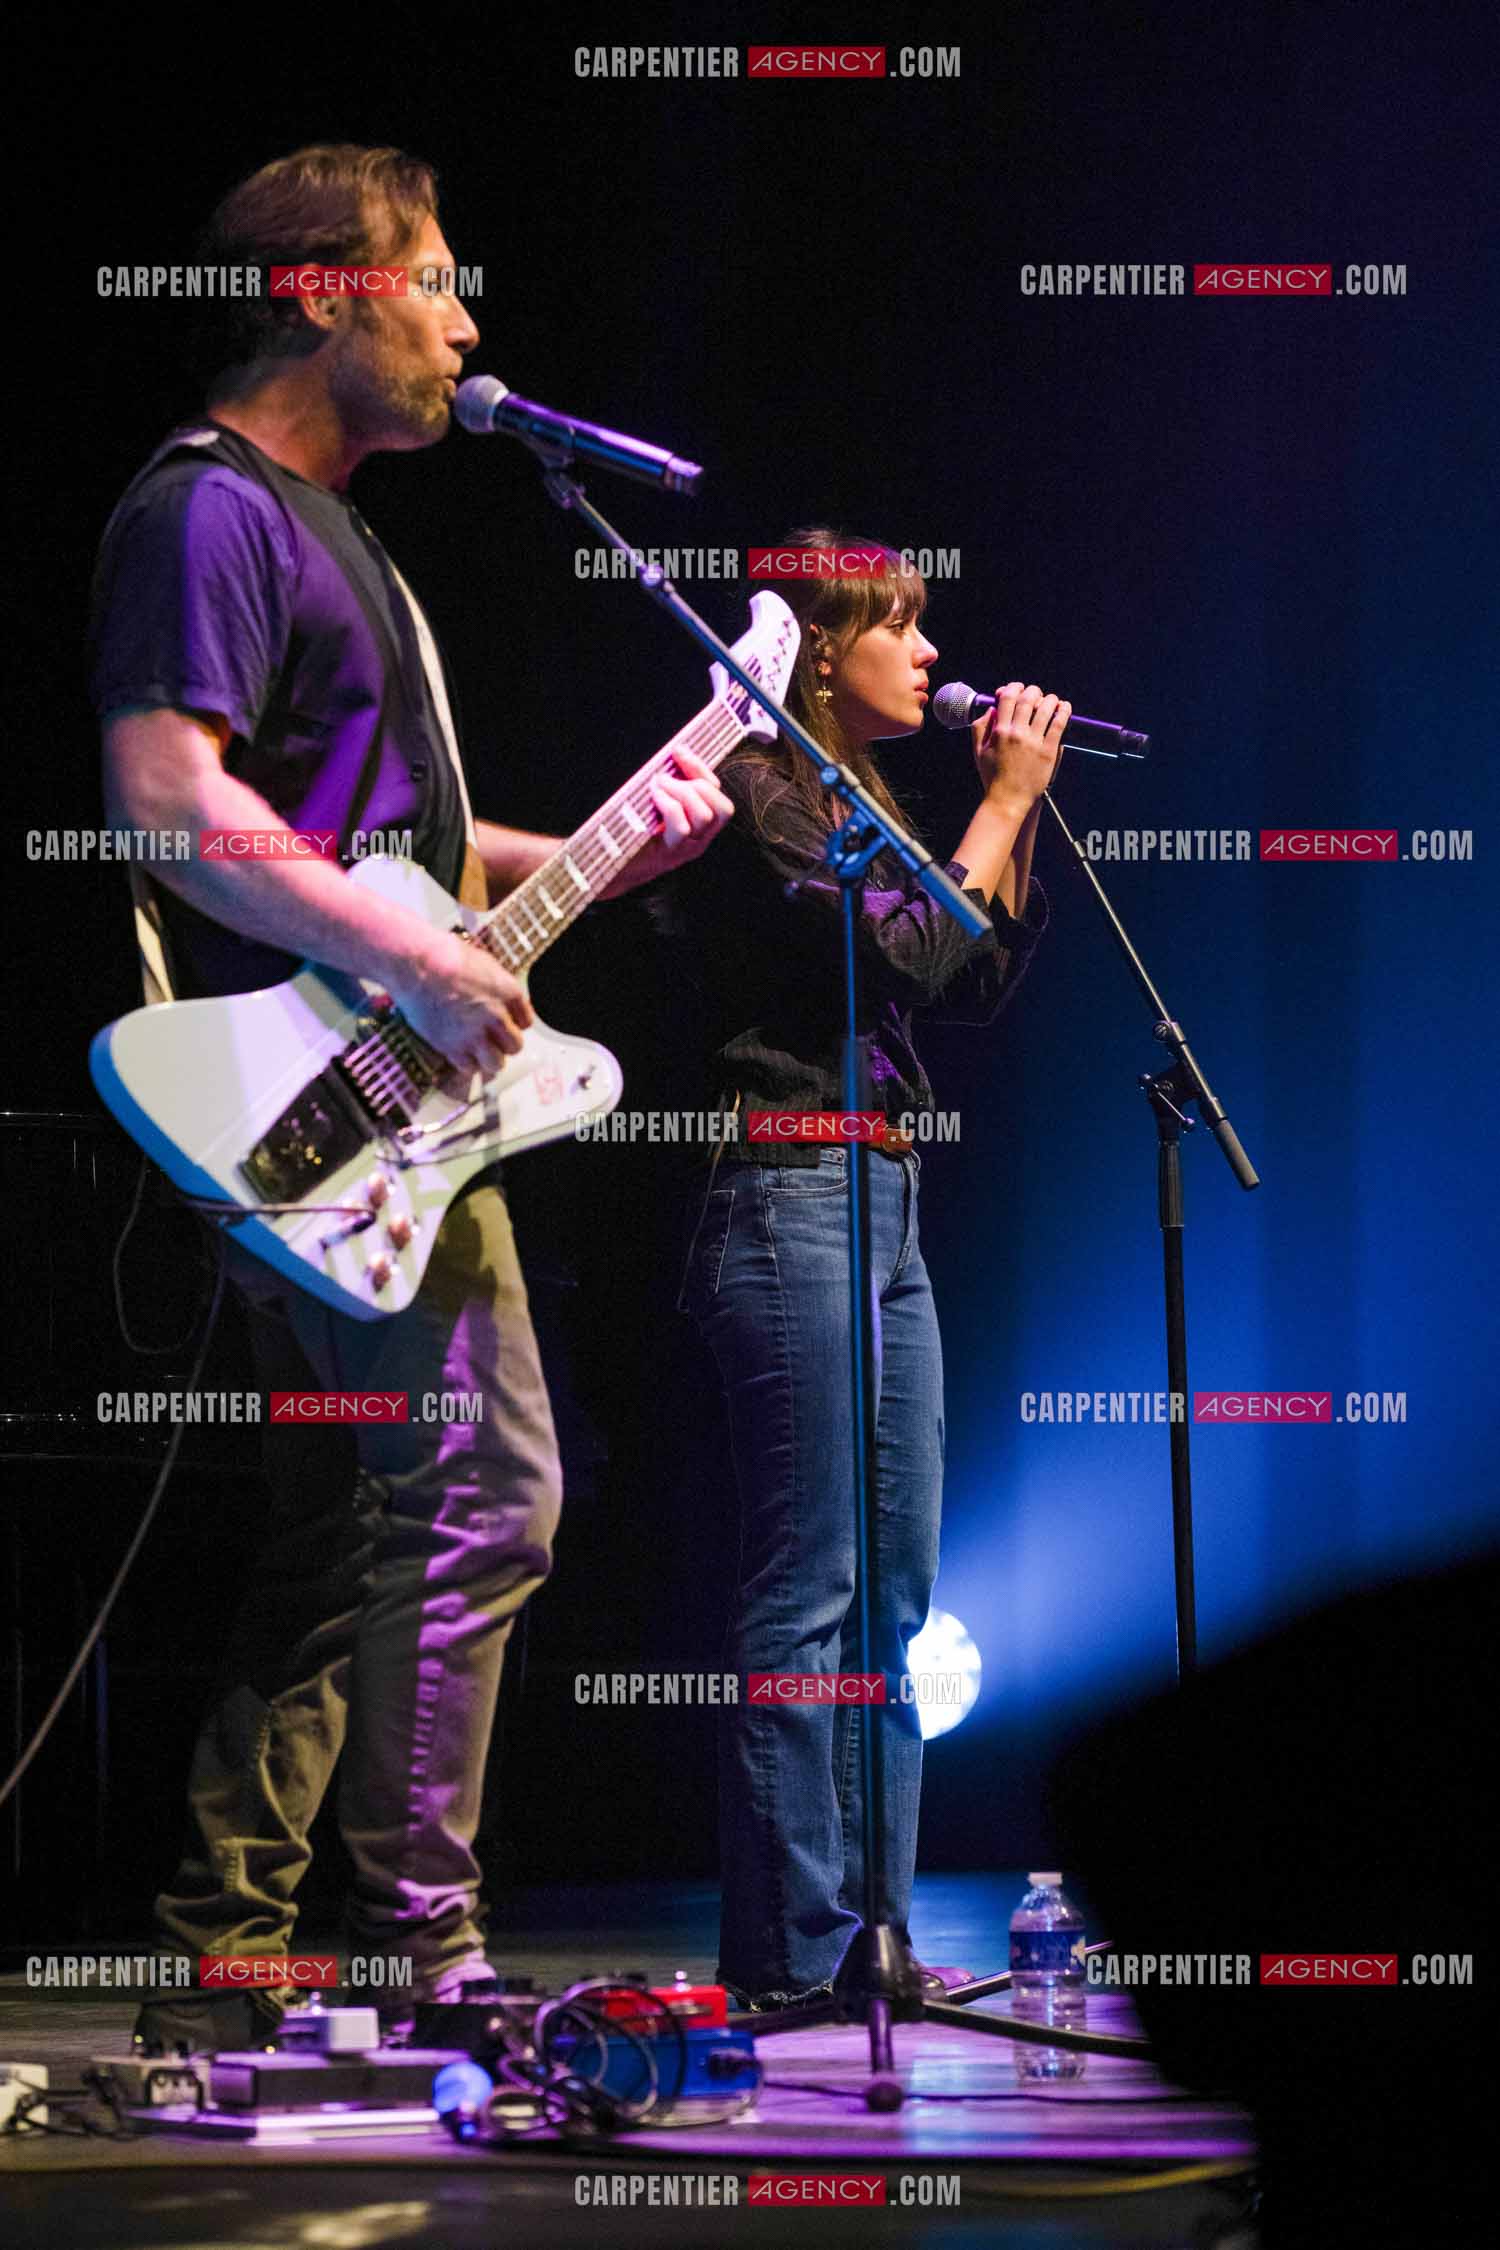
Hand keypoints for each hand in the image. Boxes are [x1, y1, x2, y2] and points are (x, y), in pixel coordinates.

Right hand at [382, 926, 532, 1079]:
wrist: (417, 964)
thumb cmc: (446, 955)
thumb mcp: (484, 963)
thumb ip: (498, 986)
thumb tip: (503, 998)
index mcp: (509, 992)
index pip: (526, 1022)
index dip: (514, 1023)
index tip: (505, 1023)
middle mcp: (497, 1017)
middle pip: (515, 1046)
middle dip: (504, 1043)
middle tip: (491, 1038)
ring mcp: (475, 1034)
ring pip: (496, 1064)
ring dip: (488, 1059)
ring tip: (477, 1051)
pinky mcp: (452, 1047)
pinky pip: (469, 1069)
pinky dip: (466, 1064)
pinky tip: (459, 1053)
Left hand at [601, 747, 733, 895]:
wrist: (610, 864)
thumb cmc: (631, 829)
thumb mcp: (655, 802)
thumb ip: (669, 784)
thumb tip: (674, 755)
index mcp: (700, 823)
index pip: (717, 792)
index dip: (700, 768)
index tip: (678, 751)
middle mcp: (700, 839)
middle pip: (721, 807)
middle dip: (695, 782)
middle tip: (664, 778)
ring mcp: (687, 849)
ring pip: (705, 816)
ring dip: (681, 792)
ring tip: (658, 787)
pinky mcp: (669, 855)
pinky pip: (682, 827)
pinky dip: (669, 805)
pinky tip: (653, 799)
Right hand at [972, 682, 1070, 811]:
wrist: (1008, 800)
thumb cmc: (993, 778)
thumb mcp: (978, 752)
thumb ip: (980, 728)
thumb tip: (991, 709)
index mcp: (999, 732)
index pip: (1008, 697)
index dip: (1013, 687)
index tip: (1017, 689)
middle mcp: (1016, 734)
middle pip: (1027, 699)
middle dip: (1033, 691)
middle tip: (1035, 694)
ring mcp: (1034, 742)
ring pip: (1045, 708)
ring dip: (1050, 699)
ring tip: (1051, 700)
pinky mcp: (1048, 751)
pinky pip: (1059, 724)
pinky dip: (1063, 712)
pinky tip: (1064, 708)